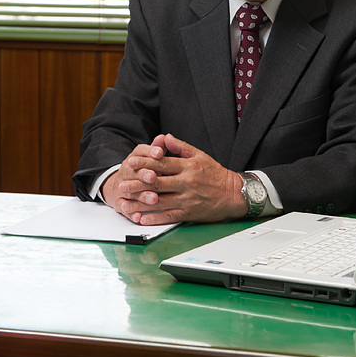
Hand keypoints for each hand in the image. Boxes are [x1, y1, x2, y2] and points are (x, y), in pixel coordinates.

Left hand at [103, 133, 247, 224]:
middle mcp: (186, 182)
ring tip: (125, 204)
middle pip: (157, 183)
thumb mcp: (200, 155)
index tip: (130, 162)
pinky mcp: (189, 213)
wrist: (234, 194)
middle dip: (137, 184)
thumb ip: (180, 147)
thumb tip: (165, 137)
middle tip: (121, 184)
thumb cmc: (216, 174)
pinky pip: (169, 216)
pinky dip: (155, 218)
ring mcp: (187, 199)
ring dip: (140, 203)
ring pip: (160, 201)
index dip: (145, 162)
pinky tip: (142, 219)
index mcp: (188, 167)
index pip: (162, 163)